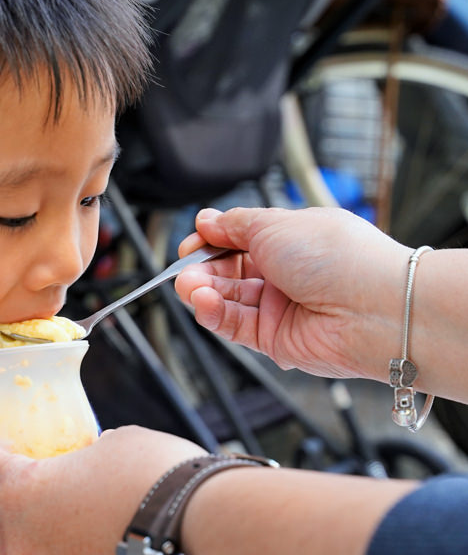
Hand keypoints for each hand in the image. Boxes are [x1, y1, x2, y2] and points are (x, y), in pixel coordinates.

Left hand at [0, 419, 205, 554]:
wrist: (202, 530)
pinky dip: (41, 552)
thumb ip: (79, 457)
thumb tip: (85, 463)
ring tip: (27, 523)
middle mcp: (18, 543)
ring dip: (3, 538)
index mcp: (20, 492)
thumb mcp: (111, 447)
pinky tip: (64, 541)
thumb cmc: (157, 478)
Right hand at [174, 207, 409, 381]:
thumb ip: (234, 225)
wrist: (374, 308)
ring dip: (203, 292)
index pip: (239, 240)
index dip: (212, 241)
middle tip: (184, 270)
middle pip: (228, 272)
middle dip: (202, 269)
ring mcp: (281, 307)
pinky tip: (203, 303)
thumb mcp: (274, 224)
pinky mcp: (276, 339)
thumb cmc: (338, 258)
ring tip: (188, 286)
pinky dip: (214, 314)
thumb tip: (207, 220)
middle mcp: (286, 274)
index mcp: (291, 240)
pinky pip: (234, 326)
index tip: (192, 242)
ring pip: (228, 300)